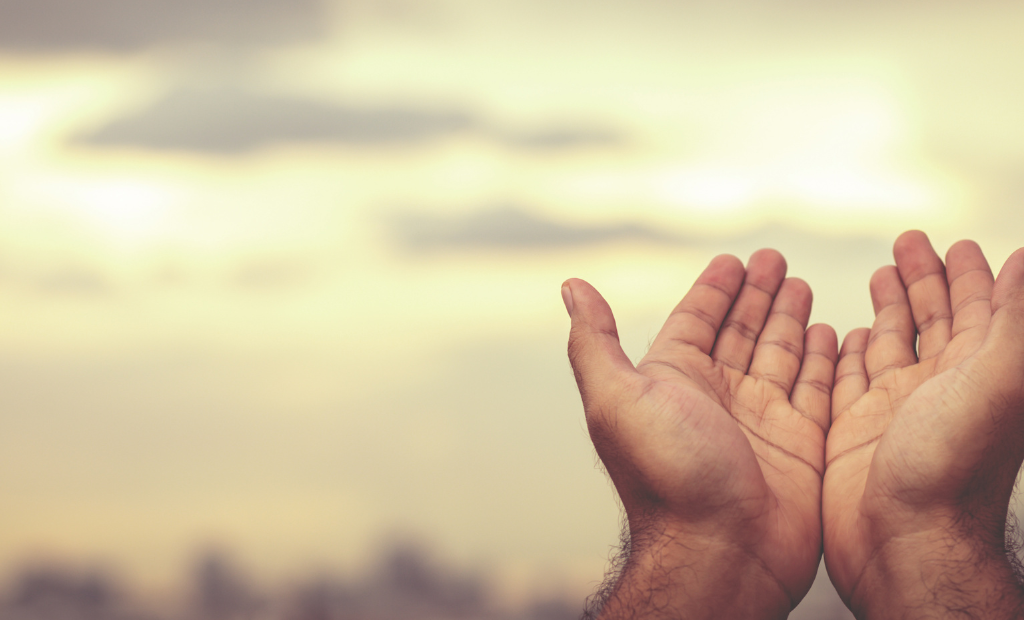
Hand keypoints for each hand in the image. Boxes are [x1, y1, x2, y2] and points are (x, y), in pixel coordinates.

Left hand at [564, 250, 837, 618]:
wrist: (719, 554)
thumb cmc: (665, 479)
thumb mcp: (617, 399)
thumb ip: (595, 342)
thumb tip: (572, 286)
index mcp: (673, 382)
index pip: (696, 320)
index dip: (714, 290)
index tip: (734, 261)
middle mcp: (716, 397)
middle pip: (741, 331)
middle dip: (758, 294)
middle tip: (777, 260)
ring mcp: (760, 420)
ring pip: (780, 354)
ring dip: (791, 319)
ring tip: (802, 285)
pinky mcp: (801, 444)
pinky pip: (817, 389)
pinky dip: (825, 361)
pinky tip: (832, 334)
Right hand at [823, 231, 1023, 617]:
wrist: (905, 543)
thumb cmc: (952, 472)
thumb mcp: (998, 382)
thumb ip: (1012, 324)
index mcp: (978, 373)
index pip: (980, 310)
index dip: (971, 275)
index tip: (957, 244)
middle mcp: (938, 388)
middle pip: (934, 318)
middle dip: (924, 278)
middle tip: (908, 243)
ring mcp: (895, 409)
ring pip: (893, 343)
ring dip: (888, 307)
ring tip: (878, 275)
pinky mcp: (854, 430)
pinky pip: (850, 379)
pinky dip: (848, 352)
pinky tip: (845, 336)